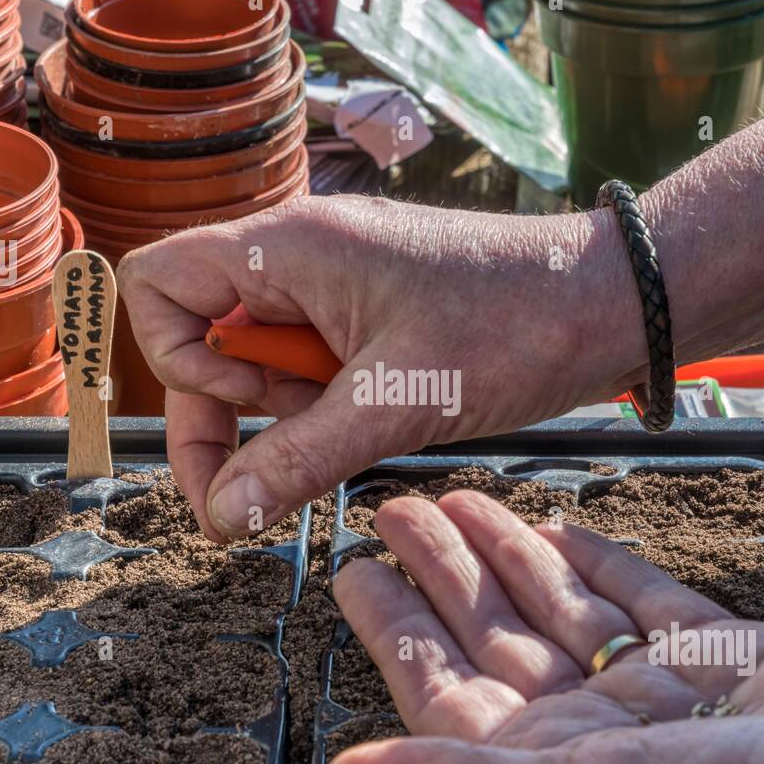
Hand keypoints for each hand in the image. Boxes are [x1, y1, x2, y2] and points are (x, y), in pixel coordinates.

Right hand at [116, 196, 646, 540]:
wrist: (605, 306)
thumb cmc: (514, 324)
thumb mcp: (396, 402)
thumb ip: (298, 459)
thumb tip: (221, 514)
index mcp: (290, 249)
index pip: (158, 285)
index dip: (178, 361)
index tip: (249, 407)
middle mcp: (298, 260)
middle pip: (201, 338)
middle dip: (230, 414)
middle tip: (276, 477)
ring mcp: (332, 288)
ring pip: (257, 364)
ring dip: (289, 414)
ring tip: (364, 420)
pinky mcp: (365, 317)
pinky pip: (309, 369)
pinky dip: (327, 408)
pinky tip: (382, 415)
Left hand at [322, 491, 763, 763]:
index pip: (445, 687)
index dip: (395, 628)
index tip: (356, 569)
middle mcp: (595, 731)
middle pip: (494, 635)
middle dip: (444, 571)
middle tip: (399, 509)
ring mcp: (659, 694)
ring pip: (561, 609)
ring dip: (510, 554)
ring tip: (460, 500)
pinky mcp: (723, 658)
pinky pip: (643, 601)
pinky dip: (603, 561)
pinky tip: (568, 527)